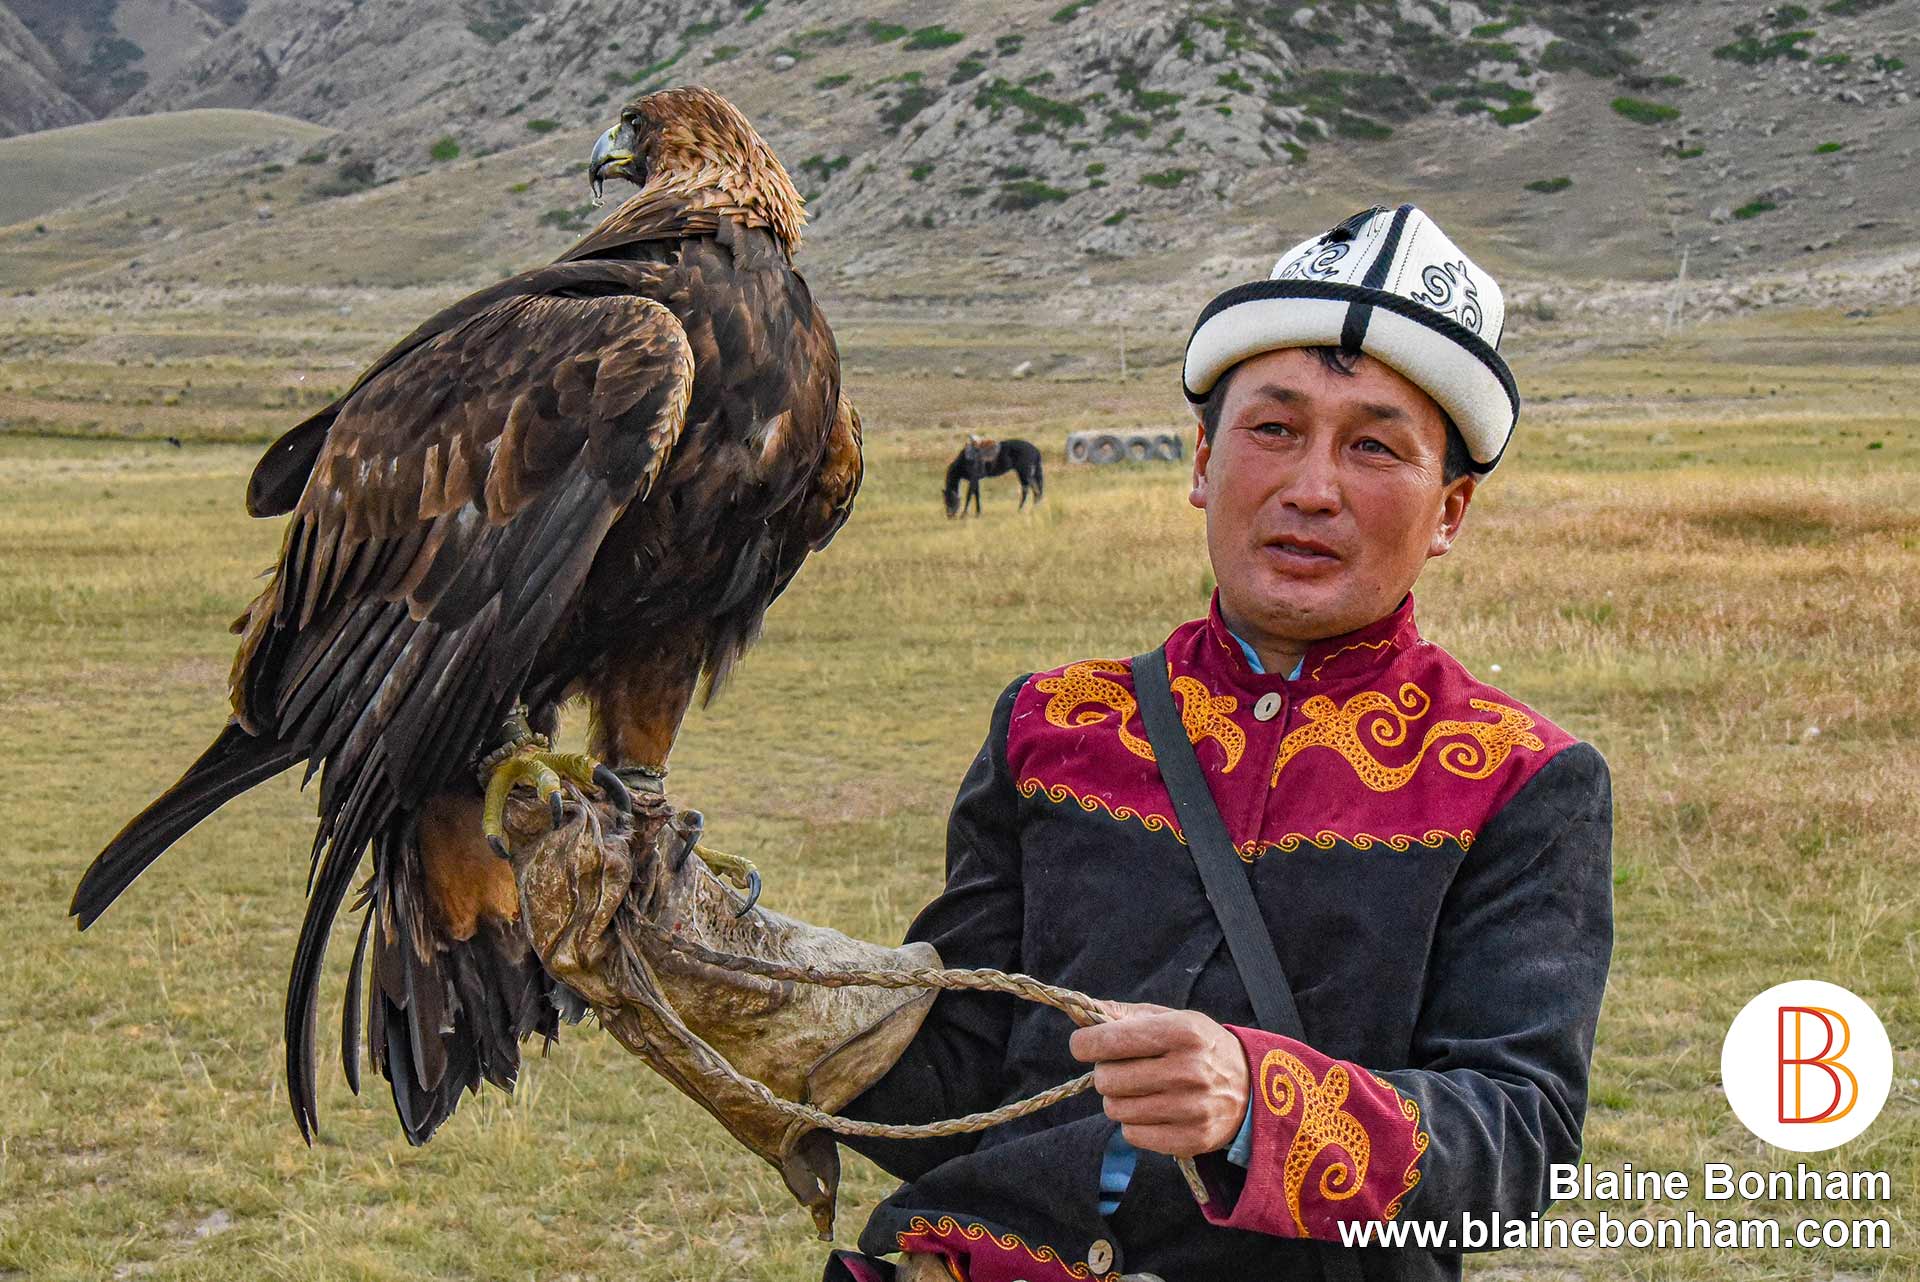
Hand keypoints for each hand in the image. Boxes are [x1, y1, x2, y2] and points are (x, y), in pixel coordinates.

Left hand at [1068, 1000, 1250, 1158]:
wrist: (1252, 1088)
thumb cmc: (1200, 1047)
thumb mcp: (1173, 1019)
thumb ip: (1127, 1015)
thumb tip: (1084, 1014)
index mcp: (1182, 1032)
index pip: (1110, 1040)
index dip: (1085, 1043)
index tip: (1082, 1045)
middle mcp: (1188, 1070)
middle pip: (1107, 1079)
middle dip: (1106, 1072)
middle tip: (1122, 1069)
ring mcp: (1191, 1108)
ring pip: (1115, 1109)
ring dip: (1118, 1099)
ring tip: (1139, 1090)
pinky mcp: (1190, 1139)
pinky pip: (1132, 1135)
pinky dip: (1134, 1124)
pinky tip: (1152, 1111)